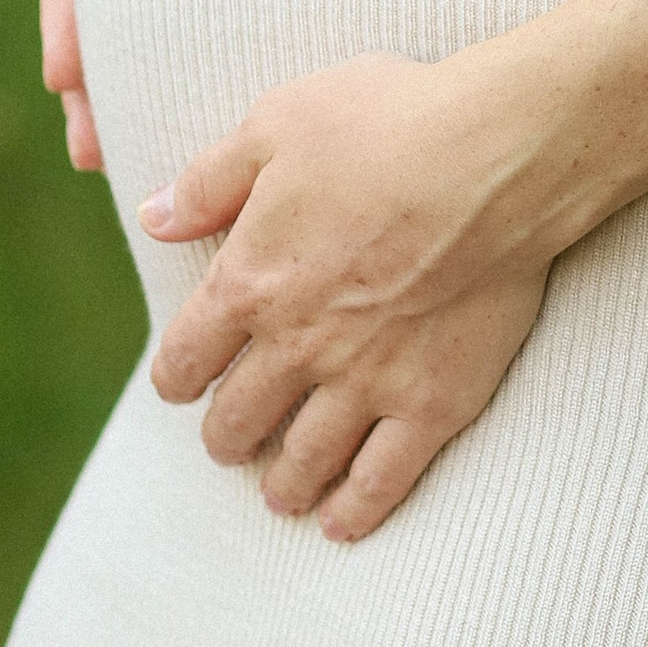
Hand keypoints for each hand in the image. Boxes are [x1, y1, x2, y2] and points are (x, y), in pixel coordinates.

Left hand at [140, 53, 552, 540]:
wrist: (496, 155)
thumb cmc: (388, 122)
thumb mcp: (279, 123)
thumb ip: (209, 180)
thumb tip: (151, 217)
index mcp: (250, 282)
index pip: (186, 359)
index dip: (178, 377)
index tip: (183, 383)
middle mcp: (297, 347)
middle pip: (238, 421)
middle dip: (226, 436)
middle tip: (232, 440)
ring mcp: (366, 383)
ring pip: (303, 463)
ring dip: (281, 485)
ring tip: (279, 492)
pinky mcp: (432, 403)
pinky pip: (383, 481)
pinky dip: (355, 512)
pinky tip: (341, 524)